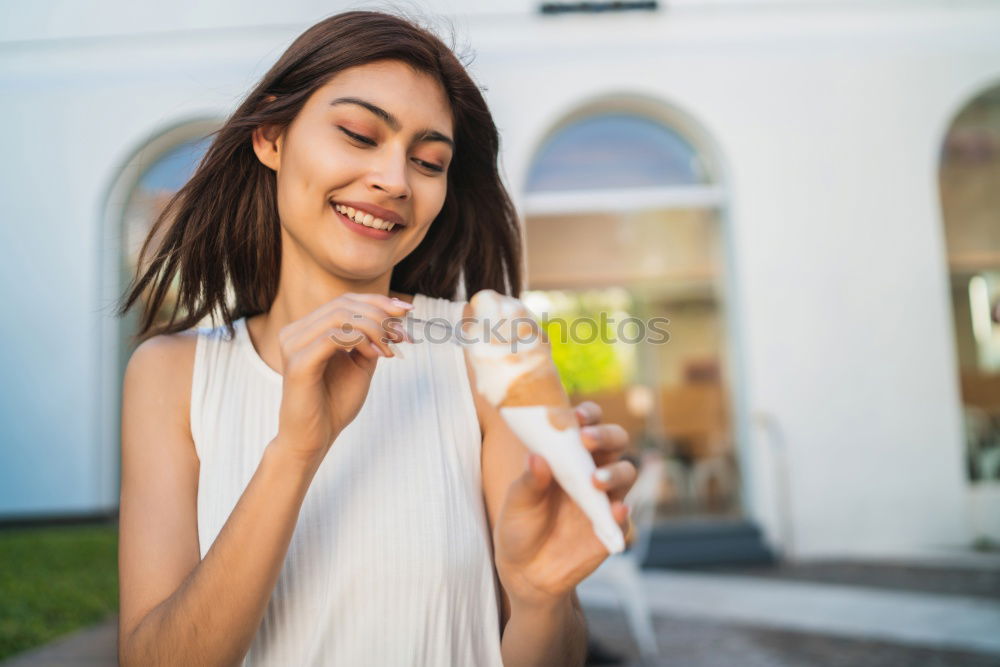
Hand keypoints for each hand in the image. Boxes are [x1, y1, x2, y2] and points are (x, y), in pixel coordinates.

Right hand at [271, 293, 411, 464]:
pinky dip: (361, 340)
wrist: (314, 438)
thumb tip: (394, 318)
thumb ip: (371, 340)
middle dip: (381, 316)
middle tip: (403, 335)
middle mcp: (295, 332)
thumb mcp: (359, 364)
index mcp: (307, 329)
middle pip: (343, 305)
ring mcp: (293, 346)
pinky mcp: (297, 364)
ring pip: (340, 316)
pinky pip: (333, 337)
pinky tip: (376, 355)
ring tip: (391, 348)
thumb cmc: (334, 403)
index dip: (378, 301)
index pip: (344, 301)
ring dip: (374, 328)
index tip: (407, 311)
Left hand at [493, 401, 636, 608]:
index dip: (588, 415)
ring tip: (595, 480)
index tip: (576, 414)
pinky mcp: (610, 530)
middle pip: (616, 442)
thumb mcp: (516, 503)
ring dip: (615, 471)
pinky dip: (622, 513)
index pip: (587, 424)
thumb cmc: (520, 525)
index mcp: (568, 456)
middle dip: (607, 435)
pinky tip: (614, 510)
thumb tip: (536, 457)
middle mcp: (592, 471)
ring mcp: (604, 500)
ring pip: (627, 473)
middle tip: (587, 439)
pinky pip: (625, 519)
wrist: (525, 572)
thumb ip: (528, 481)